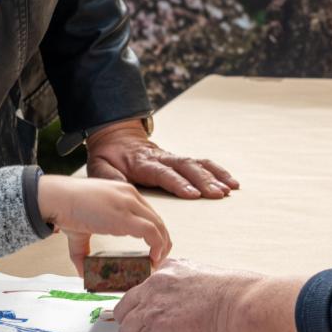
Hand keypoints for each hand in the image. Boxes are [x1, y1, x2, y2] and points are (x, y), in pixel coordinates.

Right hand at [37, 175, 170, 274]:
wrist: (56, 198)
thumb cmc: (65, 209)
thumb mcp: (80, 230)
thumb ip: (83, 251)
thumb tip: (83, 272)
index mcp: (123, 193)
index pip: (148, 213)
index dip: (154, 233)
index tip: (152, 250)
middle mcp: (130, 196)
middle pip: (157, 220)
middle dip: (162, 241)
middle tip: (157, 260)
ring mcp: (129, 204)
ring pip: (158, 226)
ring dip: (162, 246)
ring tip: (156, 263)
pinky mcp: (125, 217)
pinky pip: (151, 232)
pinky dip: (157, 246)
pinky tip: (152, 258)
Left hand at [85, 120, 238, 199]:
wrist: (116, 138)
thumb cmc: (108, 157)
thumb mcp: (100, 167)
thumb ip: (109, 177)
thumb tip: (118, 188)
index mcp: (142, 163)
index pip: (162, 173)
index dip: (178, 183)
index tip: (192, 194)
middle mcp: (161, 158)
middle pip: (185, 167)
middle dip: (203, 180)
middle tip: (218, 194)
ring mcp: (172, 157)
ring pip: (196, 164)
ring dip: (214, 176)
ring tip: (230, 189)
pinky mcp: (179, 160)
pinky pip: (201, 163)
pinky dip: (217, 170)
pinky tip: (231, 182)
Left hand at [115, 259, 269, 331]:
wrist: (244, 305)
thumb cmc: (236, 297)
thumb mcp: (202, 277)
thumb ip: (183, 287)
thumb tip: (180, 305)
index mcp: (168, 269)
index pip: (138, 292)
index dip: (145, 311)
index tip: (155, 321)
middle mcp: (155, 285)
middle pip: (124, 311)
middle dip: (137, 326)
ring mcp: (153, 308)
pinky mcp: (157, 331)